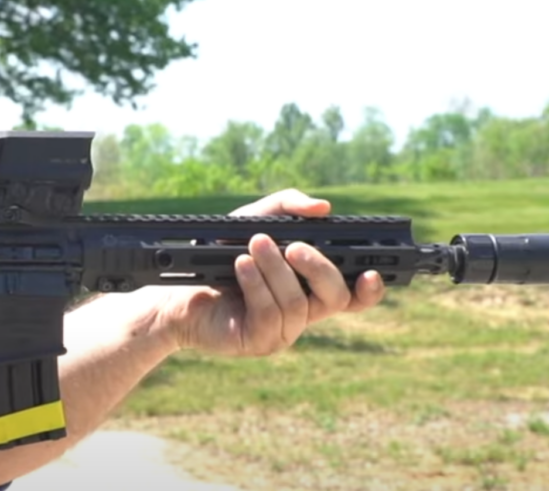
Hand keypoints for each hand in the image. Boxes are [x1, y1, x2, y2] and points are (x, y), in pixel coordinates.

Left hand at [159, 188, 385, 356]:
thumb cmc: (219, 256)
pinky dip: (256, 284)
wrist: (177, 289)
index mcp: (310, 287)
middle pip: (336, 297)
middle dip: (318, 267)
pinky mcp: (259, 341)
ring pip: (298, 303)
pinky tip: (241, 267)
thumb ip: (286, 207)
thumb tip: (323, 207)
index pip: (353, 296)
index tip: (371, 271)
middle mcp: (303, 312)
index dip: (370, 289)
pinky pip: (269, 313)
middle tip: (293, 246)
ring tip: (254, 245)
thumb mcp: (252, 220)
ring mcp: (283, 331)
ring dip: (276, 269)